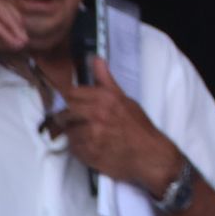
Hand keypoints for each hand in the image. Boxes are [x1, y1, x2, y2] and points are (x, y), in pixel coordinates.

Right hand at [0, 0, 26, 73]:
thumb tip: (15, 38)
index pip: (0, 10)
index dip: (14, 22)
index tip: (23, 39)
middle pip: (2, 6)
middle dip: (16, 22)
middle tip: (24, 39)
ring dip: (12, 25)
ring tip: (20, 40)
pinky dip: (1, 29)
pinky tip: (9, 40)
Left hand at [57, 57, 180, 191]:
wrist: (150, 156)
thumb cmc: (139, 128)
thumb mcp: (125, 99)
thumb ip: (106, 80)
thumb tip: (96, 58)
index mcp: (105, 98)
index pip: (70, 94)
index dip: (70, 100)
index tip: (74, 106)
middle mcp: (97, 114)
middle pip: (64, 112)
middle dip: (69, 118)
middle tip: (80, 124)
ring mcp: (91, 134)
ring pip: (67, 131)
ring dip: (74, 134)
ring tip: (89, 137)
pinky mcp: (88, 152)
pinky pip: (72, 147)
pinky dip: (79, 148)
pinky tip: (92, 147)